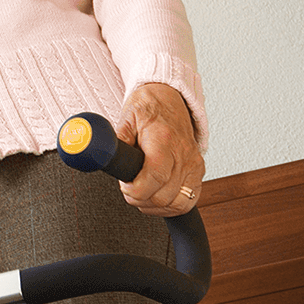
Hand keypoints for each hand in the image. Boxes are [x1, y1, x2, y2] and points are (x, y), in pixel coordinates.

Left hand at [114, 83, 204, 215]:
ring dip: (155, 205)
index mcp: (163, 139)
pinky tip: (158, 197)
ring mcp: (193, 164)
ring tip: (142, 193)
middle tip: (129, 188)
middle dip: (140, 198)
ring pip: (177, 204)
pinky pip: (189, 201)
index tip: (125, 186)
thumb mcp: (127, 117)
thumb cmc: (149, 106)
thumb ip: (118, 140)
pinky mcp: (198, 171)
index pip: (155, 177)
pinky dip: (172, 206)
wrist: (169, 97)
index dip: (136, 190)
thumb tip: (105, 157)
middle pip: (163, 196)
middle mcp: (182, 154)